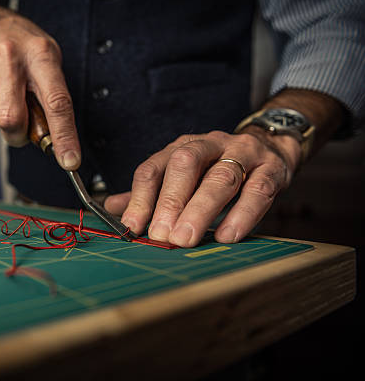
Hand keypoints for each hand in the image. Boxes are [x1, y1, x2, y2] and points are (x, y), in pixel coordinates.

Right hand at [0, 8, 80, 169]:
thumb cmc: (25, 50)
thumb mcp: (48, 64)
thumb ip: (50, 100)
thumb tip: (51, 142)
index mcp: (41, 54)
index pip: (56, 102)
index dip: (64, 135)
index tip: (69, 161)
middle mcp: (10, 54)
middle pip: (11, 118)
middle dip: (18, 134)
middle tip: (23, 127)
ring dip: (0, 119)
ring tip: (5, 96)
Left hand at [104, 129, 300, 246]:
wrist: (272, 144)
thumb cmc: (219, 167)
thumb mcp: (183, 176)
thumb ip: (151, 192)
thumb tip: (110, 207)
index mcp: (181, 148)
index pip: (154, 168)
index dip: (140, 197)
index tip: (132, 226)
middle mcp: (210, 144)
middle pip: (186, 165)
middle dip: (171, 201)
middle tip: (162, 234)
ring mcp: (243, 153)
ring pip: (221, 177)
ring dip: (201, 210)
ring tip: (187, 238)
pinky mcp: (272, 168)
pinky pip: (258, 190)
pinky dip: (242, 214)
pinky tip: (228, 235)